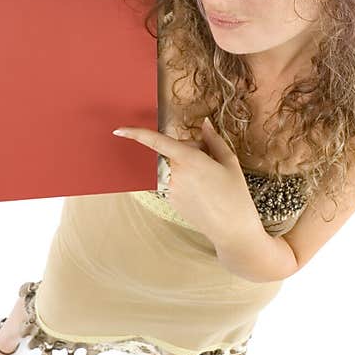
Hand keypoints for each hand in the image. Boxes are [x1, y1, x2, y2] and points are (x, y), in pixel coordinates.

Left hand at [112, 117, 258, 243]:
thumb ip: (213, 140)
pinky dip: (184, 178)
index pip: (156, 143)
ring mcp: (171, 190)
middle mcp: (176, 175)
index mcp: (190, 160)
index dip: (135, 134)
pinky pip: (173, 181)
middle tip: (209, 156)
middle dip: (186, 148)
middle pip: (171, 152)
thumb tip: (205, 124)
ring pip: (172, 166)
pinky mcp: (170, 201)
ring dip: (184, 164)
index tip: (119, 130)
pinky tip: (202, 189)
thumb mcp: (230, 162)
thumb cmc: (235, 194)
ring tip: (207, 176)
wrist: (232, 229)